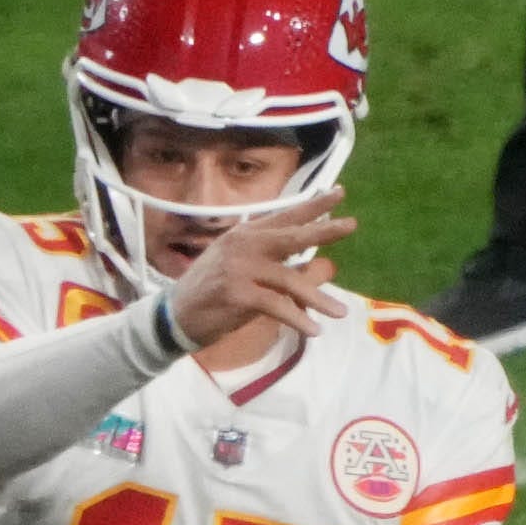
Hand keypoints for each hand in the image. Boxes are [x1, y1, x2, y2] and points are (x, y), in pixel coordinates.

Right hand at [156, 188, 356, 354]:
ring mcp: (239, 268)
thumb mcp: (242, 270)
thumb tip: (318, 265)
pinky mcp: (237, 294)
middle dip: (322, 230)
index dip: (312, 205)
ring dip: (317, 298)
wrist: (175, 316)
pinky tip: (314, 330)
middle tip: (351, 225)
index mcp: (244, 234)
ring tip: (340, 312)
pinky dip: (297, 319)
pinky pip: (277, 307)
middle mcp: (242, 245)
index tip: (337, 193)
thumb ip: (276, 263)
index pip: (283, 216)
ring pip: (288, 280)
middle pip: (290, 236)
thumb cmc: (211, 293)